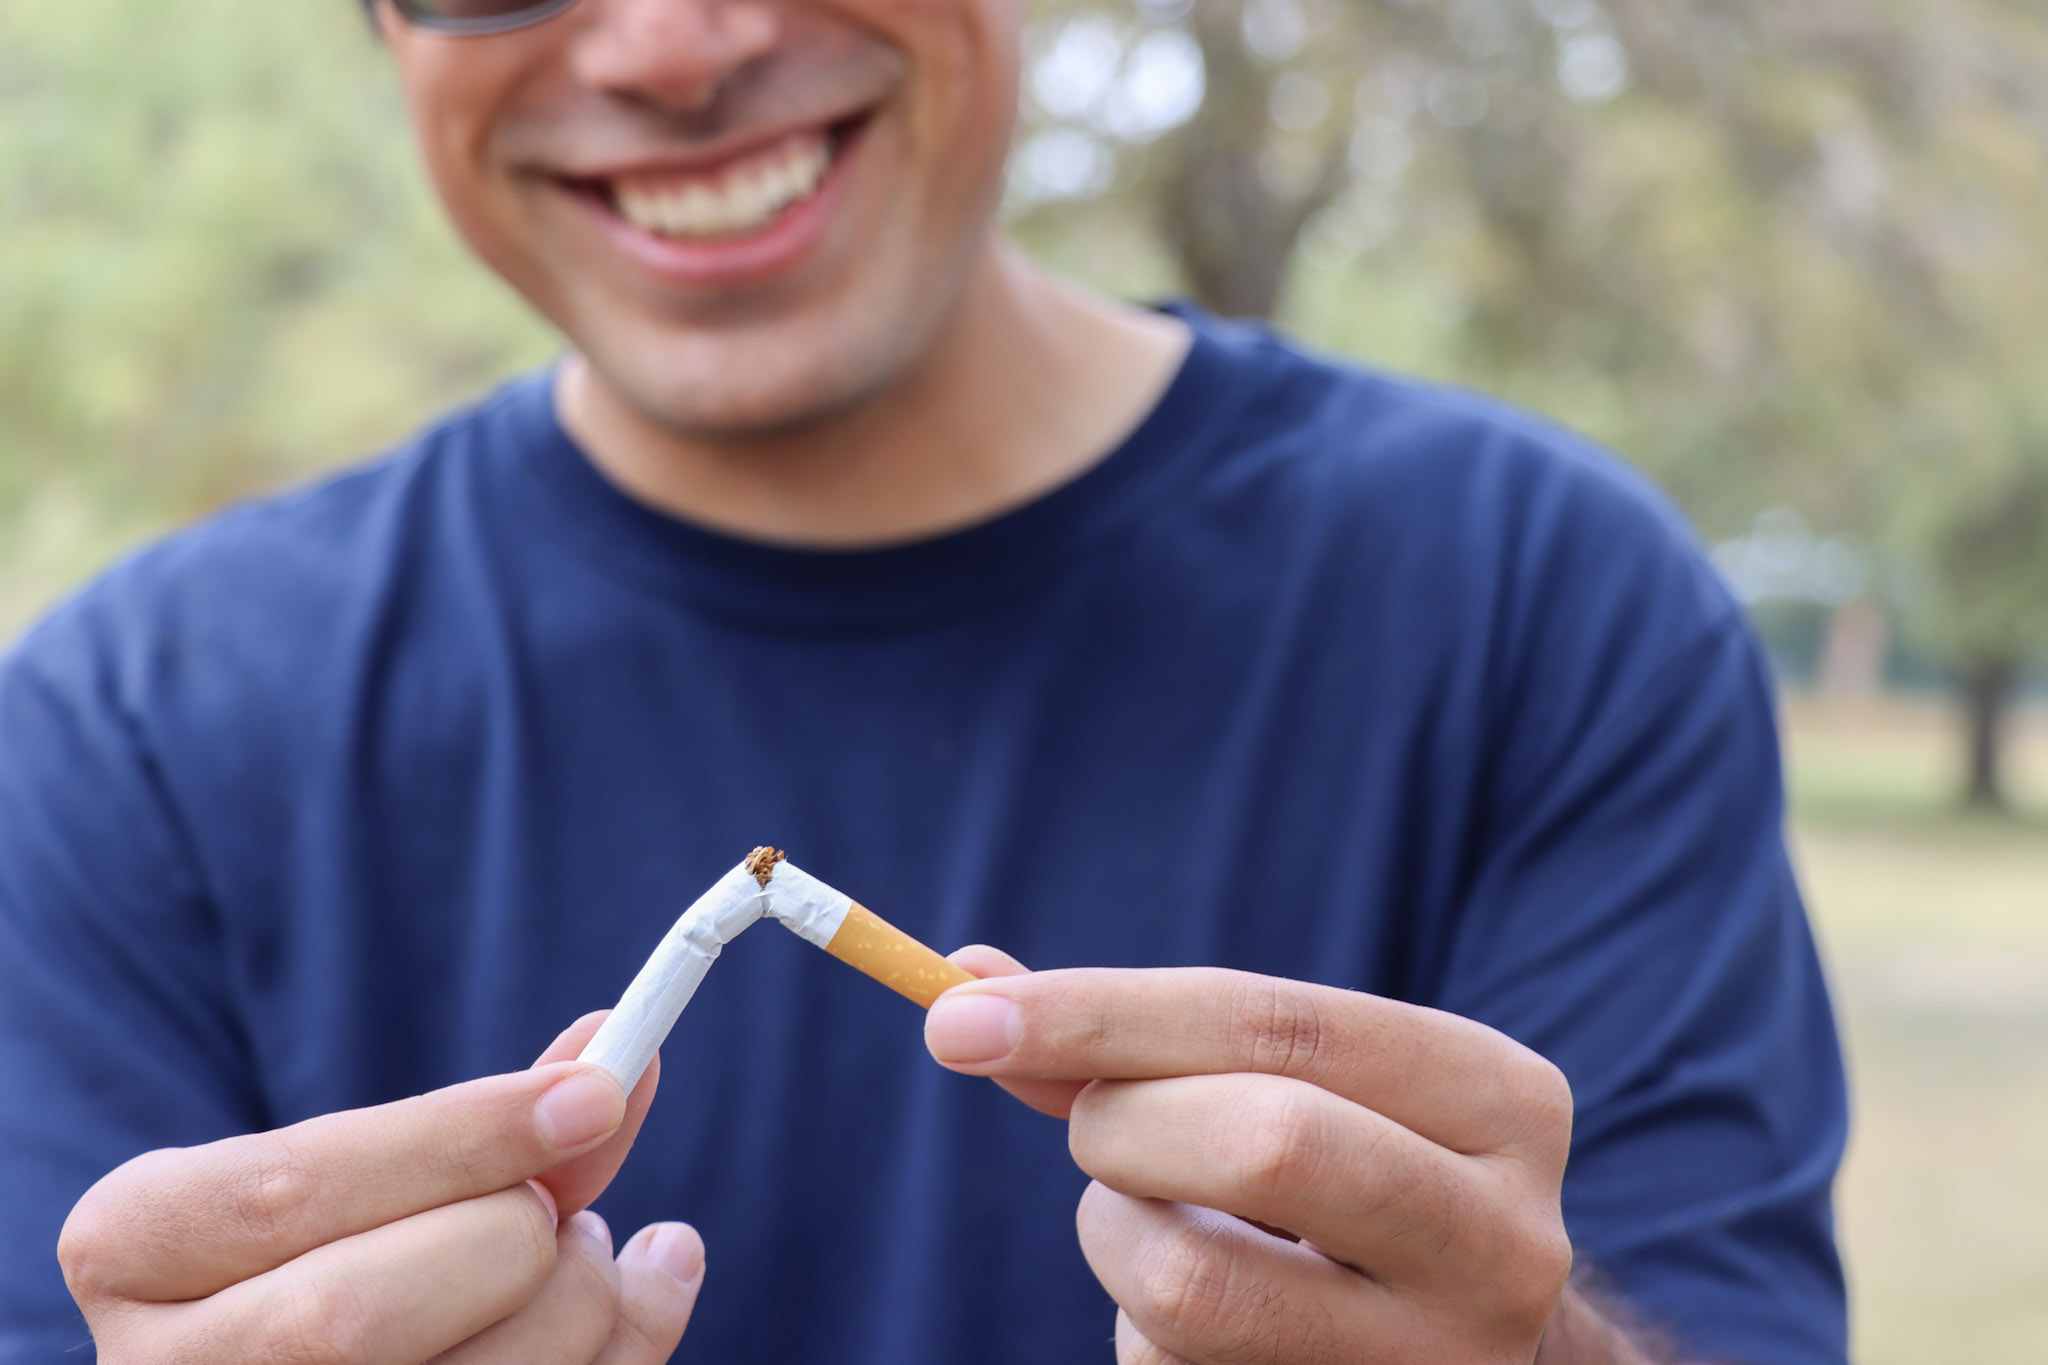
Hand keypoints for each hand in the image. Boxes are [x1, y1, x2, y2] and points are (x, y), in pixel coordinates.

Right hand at [59, 1012, 704, 1363]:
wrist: (312, 1353)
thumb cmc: (351, 1243)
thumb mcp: (374, 1170)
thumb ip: (488, 1127)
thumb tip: (614, 1057)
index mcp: (133, 1248)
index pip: (291, 1191)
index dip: (459, 1139)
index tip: (598, 1093)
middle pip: (357, 1313)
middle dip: (512, 1241)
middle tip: (574, 1209)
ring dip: (583, 1303)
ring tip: (588, 1259)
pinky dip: (626, 1349)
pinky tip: (636, 1302)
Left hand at [927, 957, 1575, 1364]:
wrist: (1442, 1350)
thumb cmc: (1332, 1186)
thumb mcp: (1275, 1088)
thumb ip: (1133, 1043)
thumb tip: (967, 989)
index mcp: (1501, 1099)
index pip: (1276, 1022)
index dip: (1101, 1010)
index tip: (956, 1015)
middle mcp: (1505, 1239)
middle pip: (1264, 1140)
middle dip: (1122, 1123)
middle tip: (1092, 1132)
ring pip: (1192, 1281)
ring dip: (1114, 1237)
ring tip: (1154, 1227)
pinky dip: (1137, 1332)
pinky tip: (1202, 1327)